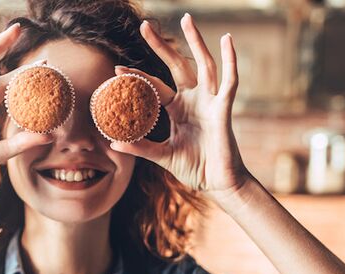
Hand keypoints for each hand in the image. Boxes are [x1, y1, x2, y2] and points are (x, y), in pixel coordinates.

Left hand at [110, 14, 251, 200]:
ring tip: (186, 19)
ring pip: (203, 64)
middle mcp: (194, 100)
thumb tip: (113, 142)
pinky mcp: (223, 108)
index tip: (117, 69)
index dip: (137, 77)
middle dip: (161, 46)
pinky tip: (227, 40)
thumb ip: (141, 147)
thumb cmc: (195, 168)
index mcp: (178, 110)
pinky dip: (230, 60)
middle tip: (144, 26)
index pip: (154, 87)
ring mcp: (209, 102)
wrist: (218, 184)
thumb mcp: (163, 156)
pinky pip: (229, 81)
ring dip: (196, 41)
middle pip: (177, 65)